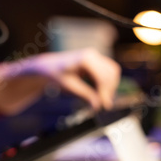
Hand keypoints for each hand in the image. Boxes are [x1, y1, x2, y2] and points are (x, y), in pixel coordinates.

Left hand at [0, 48, 120, 113]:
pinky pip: (109, 72)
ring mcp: (96, 57)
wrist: (48, 66)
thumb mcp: (69, 87)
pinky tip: (100, 93)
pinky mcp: (97, 61)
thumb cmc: (56, 75)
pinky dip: (107, 83)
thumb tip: (98, 106)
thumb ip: (85, 95)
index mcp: (86, 59)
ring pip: (112, 72)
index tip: (104, 106)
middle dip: (109, 90)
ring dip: (110, 86)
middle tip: (103, 105)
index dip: (106, 92)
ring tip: (102, 99)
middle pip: (111, 73)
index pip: (103, 77)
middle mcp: (93, 55)